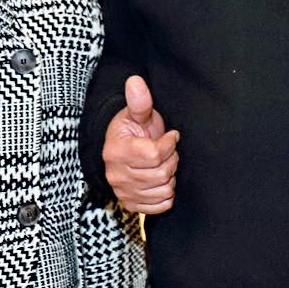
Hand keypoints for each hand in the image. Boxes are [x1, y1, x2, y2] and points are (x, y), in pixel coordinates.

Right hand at [102, 75, 178, 214]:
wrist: (121, 151)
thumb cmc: (132, 130)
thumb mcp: (137, 114)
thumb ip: (140, 101)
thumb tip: (135, 80)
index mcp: (117, 151)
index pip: (154, 154)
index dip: (169, 144)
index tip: (171, 136)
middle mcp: (116, 175)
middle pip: (162, 173)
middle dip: (172, 160)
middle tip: (168, 151)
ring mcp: (123, 193)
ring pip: (164, 191)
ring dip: (170, 177)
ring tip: (164, 165)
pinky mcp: (131, 205)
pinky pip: (161, 206)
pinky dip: (167, 194)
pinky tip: (161, 180)